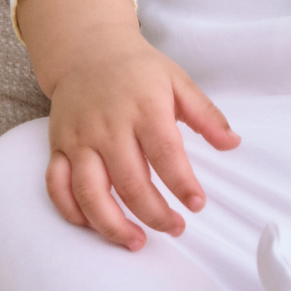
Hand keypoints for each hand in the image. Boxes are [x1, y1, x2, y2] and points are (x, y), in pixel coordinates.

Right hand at [17, 0, 239, 250]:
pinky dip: (72, 212)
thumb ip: (206, 115)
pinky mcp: (58, 146)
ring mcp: (80, 138)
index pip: (166, 153)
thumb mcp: (179, 81)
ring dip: (113, 224)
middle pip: (130, 181)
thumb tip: (233, 143)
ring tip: (136, 240)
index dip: (182, 183)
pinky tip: (93, 224)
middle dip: (154, 213)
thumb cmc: (139, 69)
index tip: (197, 204)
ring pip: (90, 192)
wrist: (89, 49)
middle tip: (175, 227)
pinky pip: (58, 186)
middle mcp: (109, 125)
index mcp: (144, 107)